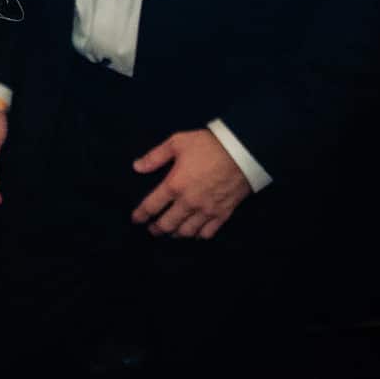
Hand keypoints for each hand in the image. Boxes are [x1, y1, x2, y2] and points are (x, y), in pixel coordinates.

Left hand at [131, 129, 250, 238]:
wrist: (243, 152)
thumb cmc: (209, 145)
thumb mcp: (177, 143)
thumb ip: (155, 156)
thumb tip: (137, 167)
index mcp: (174, 185)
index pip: (151, 206)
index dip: (141, 215)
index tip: (136, 219)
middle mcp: (189, 202)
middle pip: (167, 224)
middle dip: (157, 229)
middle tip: (152, 230)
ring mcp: (207, 210)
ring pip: (186, 232)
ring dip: (175, 234)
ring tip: (171, 233)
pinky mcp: (224, 213)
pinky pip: (208, 233)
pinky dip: (198, 236)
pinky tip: (194, 233)